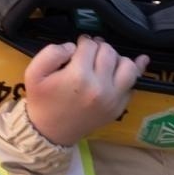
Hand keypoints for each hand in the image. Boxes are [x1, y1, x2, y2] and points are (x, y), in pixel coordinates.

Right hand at [22, 35, 149, 145]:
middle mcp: (100, 87)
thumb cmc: (42, 101)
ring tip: (106, 61)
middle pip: (108, 52)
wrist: (50, 132)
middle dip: (99, 47)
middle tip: (91, 52)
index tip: (79, 47)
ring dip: (117, 58)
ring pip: (128, 65)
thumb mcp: (33, 73)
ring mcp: (112, 99)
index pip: (89, 45)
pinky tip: (140, 61)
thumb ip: (52, 52)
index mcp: (78, 77)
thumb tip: (74, 46)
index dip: (83, 42)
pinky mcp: (119, 107)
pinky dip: (135, 71)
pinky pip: (134, 84)